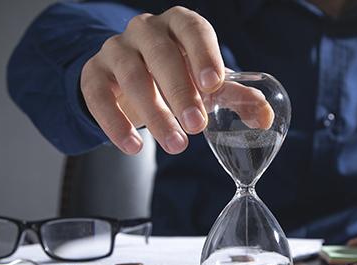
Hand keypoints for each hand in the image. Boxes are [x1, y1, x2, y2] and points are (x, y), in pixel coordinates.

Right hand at [79, 6, 223, 154]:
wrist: (127, 79)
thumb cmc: (176, 75)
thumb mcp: (206, 82)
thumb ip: (234, 95)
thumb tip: (263, 116)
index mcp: (179, 24)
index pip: (193, 28)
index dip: (204, 54)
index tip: (214, 84)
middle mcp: (145, 30)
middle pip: (161, 54)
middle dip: (180, 91)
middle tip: (196, 126)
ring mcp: (116, 49)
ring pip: (132, 76)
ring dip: (154, 113)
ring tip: (175, 144)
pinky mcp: (93, 74)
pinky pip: (98, 96)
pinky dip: (115, 123)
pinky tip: (134, 147)